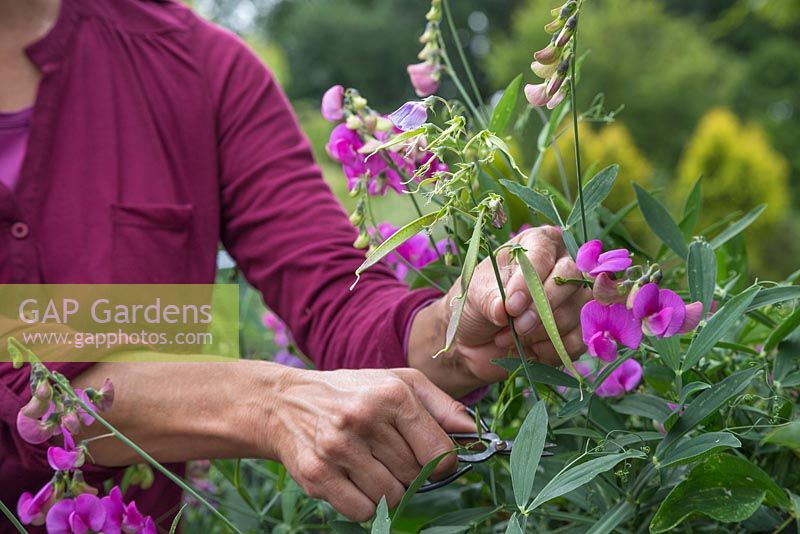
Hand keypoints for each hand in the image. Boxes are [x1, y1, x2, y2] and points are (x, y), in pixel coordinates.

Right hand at [264, 367, 473, 520]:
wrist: (285, 403)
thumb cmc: (354, 392)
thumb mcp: (399, 382)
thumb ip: (442, 407)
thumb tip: (475, 434)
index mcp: (392, 395)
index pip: (440, 453)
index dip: (441, 463)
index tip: (431, 458)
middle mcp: (364, 419)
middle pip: (415, 477)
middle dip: (410, 472)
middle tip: (389, 454)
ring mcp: (338, 449)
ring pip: (391, 497)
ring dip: (388, 489)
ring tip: (370, 464)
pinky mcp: (316, 475)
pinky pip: (362, 512)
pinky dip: (363, 503)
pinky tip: (352, 477)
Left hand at [410, 226, 589, 393]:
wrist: (473, 341)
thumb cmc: (474, 304)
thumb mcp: (474, 296)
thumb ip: (490, 299)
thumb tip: (504, 309)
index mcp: (534, 245)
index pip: (544, 252)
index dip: (531, 281)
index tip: (511, 305)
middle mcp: (559, 266)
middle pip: (570, 279)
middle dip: (542, 308)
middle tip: (516, 324)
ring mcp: (572, 298)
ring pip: (576, 311)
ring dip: (541, 331)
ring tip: (510, 336)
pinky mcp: (576, 329)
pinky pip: (578, 339)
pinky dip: (551, 349)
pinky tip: (530, 349)